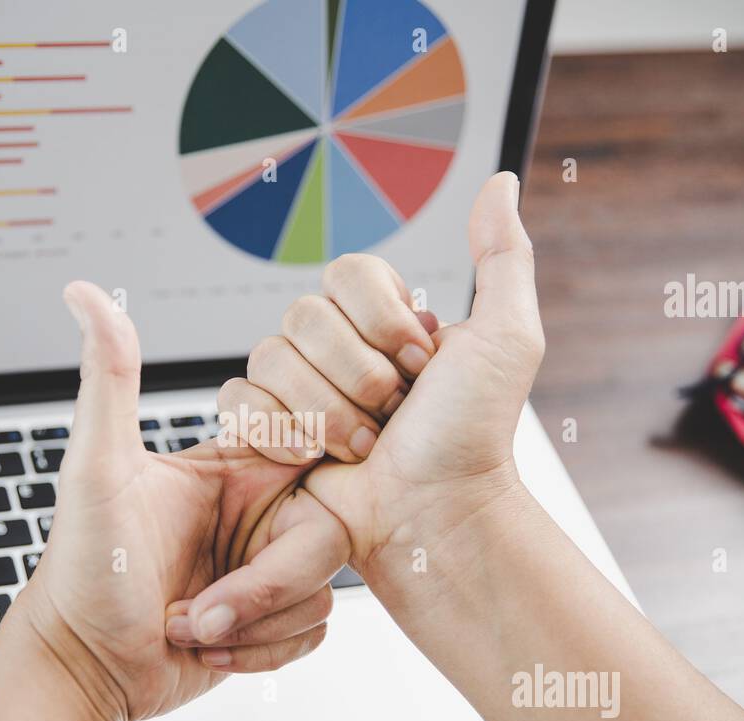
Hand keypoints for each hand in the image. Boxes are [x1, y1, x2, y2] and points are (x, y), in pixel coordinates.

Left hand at [8, 281, 349, 720]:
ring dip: (253, 626)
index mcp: (235, 470)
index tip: (265, 517)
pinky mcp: (275, 620)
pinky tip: (207, 648)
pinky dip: (261, 652)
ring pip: (322, 592)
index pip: (313, 454)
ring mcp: (268, 569)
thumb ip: (109, 378)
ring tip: (188, 623)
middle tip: (198, 607)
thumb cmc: (82, 569)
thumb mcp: (97, 468)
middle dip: (263, 588)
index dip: (301, 491)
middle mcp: (260, 515)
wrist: (82, 666)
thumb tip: (84, 293)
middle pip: (327, 538)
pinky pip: (314, 632)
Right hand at [213, 171, 542, 576]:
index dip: (381, 320)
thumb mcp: (506, 338)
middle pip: (303, 315)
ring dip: (325, 410)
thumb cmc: (473, 437)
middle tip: (395, 413)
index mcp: (382, 319)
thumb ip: (502, 256)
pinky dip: (279, 430)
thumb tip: (499, 181)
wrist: (434, 516)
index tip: (421, 365)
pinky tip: (315, 457)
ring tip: (365, 445)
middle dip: (357, 373)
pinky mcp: (265, 429)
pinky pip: (237, 398)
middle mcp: (336, 347)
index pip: (346, 272)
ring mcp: (297, 387)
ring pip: (269, 356)